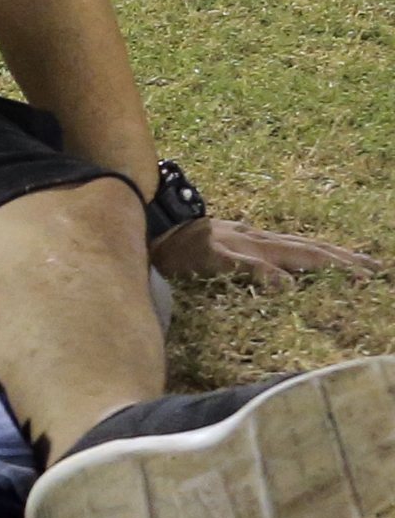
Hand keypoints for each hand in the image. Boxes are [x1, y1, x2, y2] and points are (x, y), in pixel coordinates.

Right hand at [155, 215, 376, 290]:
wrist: (146, 230)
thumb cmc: (183, 247)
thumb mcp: (222, 250)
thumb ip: (248, 261)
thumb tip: (276, 275)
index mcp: (256, 241)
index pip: (306, 246)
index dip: (338, 255)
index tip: (371, 267)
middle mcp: (253, 239)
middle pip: (307, 248)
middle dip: (343, 260)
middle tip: (376, 272)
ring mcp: (235, 245)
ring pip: (288, 253)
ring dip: (323, 264)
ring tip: (353, 276)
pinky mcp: (213, 255)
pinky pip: (243, 266)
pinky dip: (266, 274)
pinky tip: (284, 286)